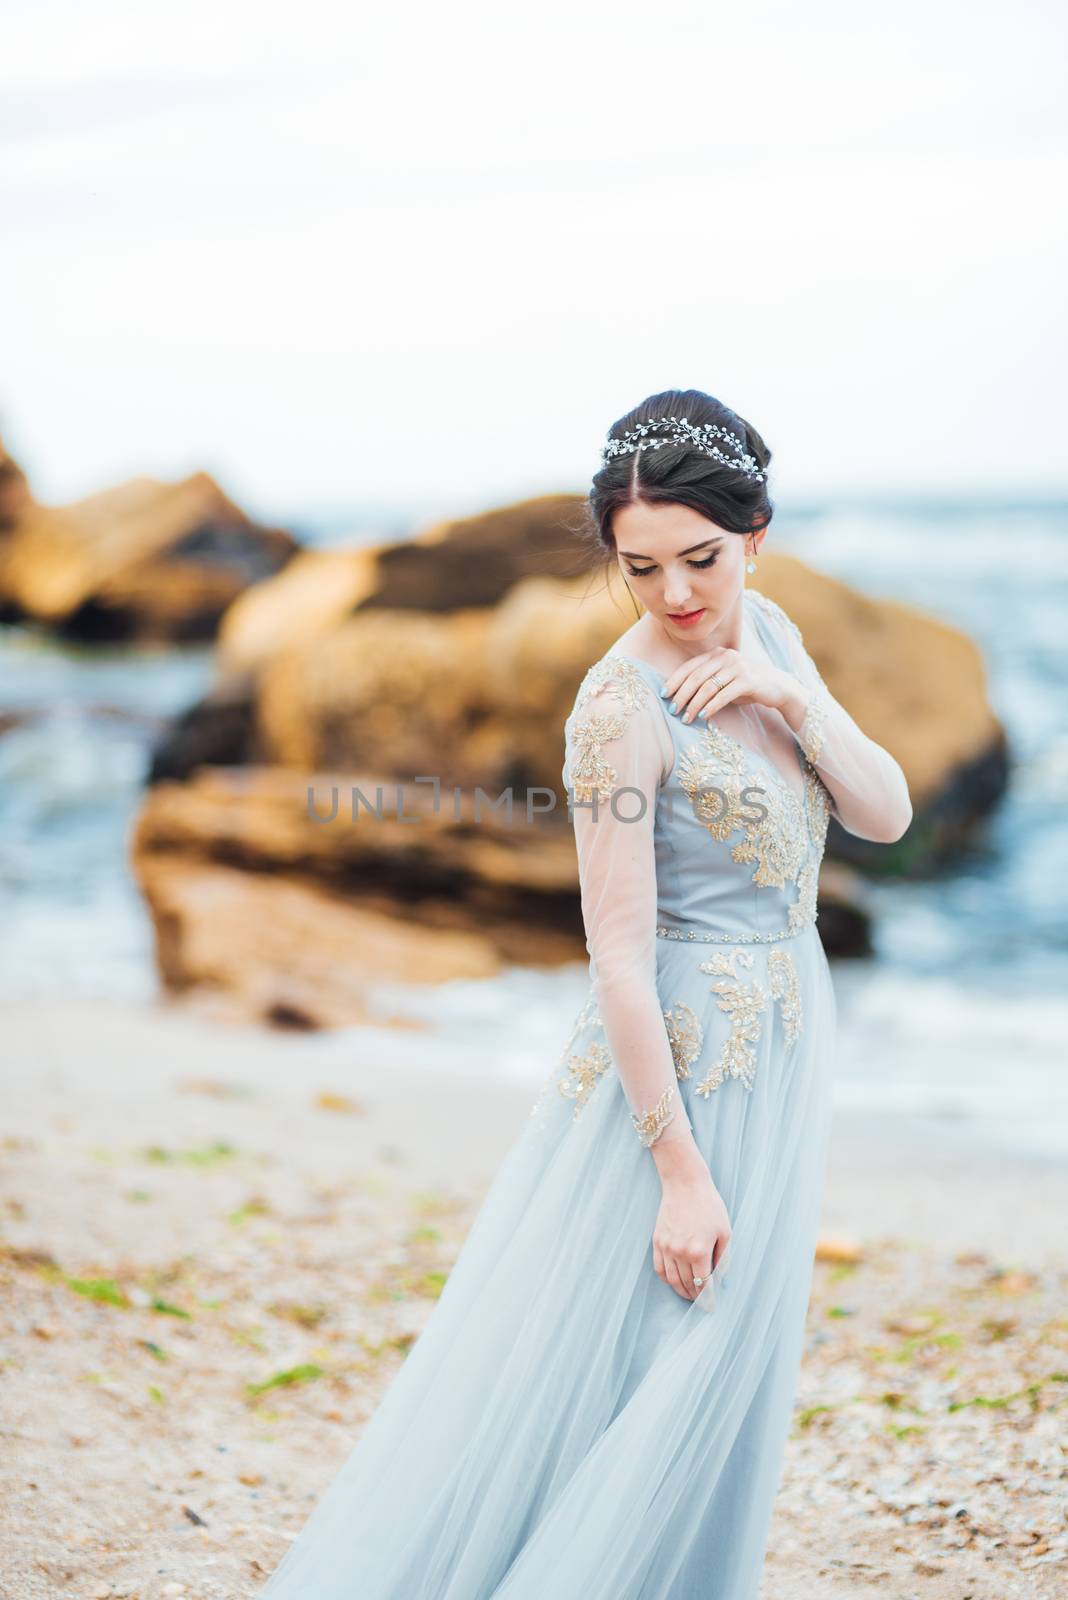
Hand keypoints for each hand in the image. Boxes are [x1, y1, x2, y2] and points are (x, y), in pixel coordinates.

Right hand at [651, 1154, 731, 1301]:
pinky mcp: (657, 1241)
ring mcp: (666, 1247)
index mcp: (699, 1251)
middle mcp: (680, 1252)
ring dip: (681, 1291)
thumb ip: (723, 1259)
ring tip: (690, 1295)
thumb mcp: (725, 1232)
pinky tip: (675, 1282)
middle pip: (687, 1285)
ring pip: (672, 1280)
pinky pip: (659, 1269)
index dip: (708, 1299)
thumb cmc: (709, 1206)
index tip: (711, 1306)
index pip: (704, 1285)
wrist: (685, 1184)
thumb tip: (720, 1279)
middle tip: (702, 1302)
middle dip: (696, 1297)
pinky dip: (667, 1280)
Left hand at [661, 647, 796, 725]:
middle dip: (682, 695)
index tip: (663, 695)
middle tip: (672, 710)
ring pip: (708, 686)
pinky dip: (712, 706)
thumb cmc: (746, 686)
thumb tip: (679, 696)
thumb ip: (705, 682)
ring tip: (686, 718)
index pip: (689, 666)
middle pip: (696, 677)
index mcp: (716, 654)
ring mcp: (738, 666)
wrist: (778, 687)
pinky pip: (724, 694)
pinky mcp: (748, 680)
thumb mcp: (724, 680)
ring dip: (694, 704)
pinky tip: (703, 715)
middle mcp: (726, 656)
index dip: (674, 680)